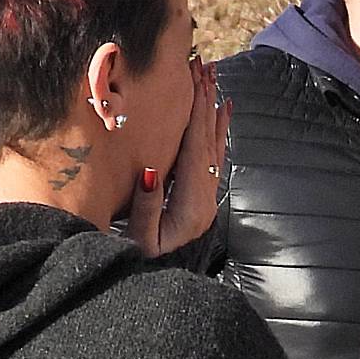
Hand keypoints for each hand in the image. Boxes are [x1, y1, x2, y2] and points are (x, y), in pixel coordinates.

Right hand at [129, 56, 227, 256]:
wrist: (167, 293)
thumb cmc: (145, 267)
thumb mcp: (141, 242)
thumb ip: (147, 208)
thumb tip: (149, 171)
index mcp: (192, 203)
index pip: (195, 146)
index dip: (195, 110)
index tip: (194, 78)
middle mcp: (205, 196)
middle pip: (208, 139)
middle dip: (206, 101)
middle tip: (204, 65)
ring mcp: (206, 197)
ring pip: (213, 145)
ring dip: (212, 111)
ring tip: (214, 80)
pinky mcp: (201, 199)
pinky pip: (211, 157)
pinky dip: (214, 131)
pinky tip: (219, 114)